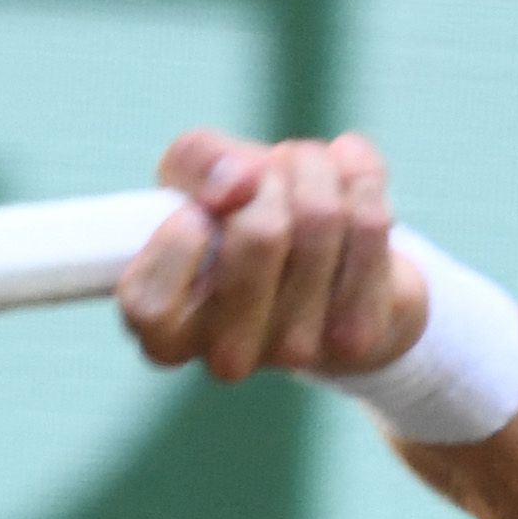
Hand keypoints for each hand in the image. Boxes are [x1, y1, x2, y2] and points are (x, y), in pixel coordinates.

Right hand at [113, 129, 425, 383]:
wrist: (333, 264)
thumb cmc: (242, 218)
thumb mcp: (197, 177)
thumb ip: (197, 162)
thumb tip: (239, 182)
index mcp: (164, 333)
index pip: (150, 299)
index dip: (181, 233)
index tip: (198, 212)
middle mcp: (226, 356)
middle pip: (259, 233)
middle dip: (268, 174)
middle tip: (265, 176)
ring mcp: (295, 351)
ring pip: (319, 217)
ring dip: (314, 168)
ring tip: (307, 173)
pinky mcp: (356, 335)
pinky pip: (367, 223)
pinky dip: (360, 178)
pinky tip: (351, 179)